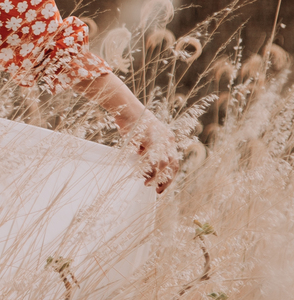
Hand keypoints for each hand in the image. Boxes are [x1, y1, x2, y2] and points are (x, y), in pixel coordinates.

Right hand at [69, 68, 179, 193]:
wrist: (126, 107)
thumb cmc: (131, 123)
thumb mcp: (143, 139)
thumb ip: (147, 152)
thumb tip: (146, 169)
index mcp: (168, 139)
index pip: (174, 163)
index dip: (169, 177)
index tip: (161, 187)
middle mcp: (167, 140)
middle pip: (173, 165)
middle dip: (166, 181)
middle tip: (157, 191)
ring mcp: (159, 139)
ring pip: (164, 164)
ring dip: (157, 177)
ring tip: (147, 184)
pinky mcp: (149, 138)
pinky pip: (152, 158)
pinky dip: (149, 169)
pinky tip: (143, 175)